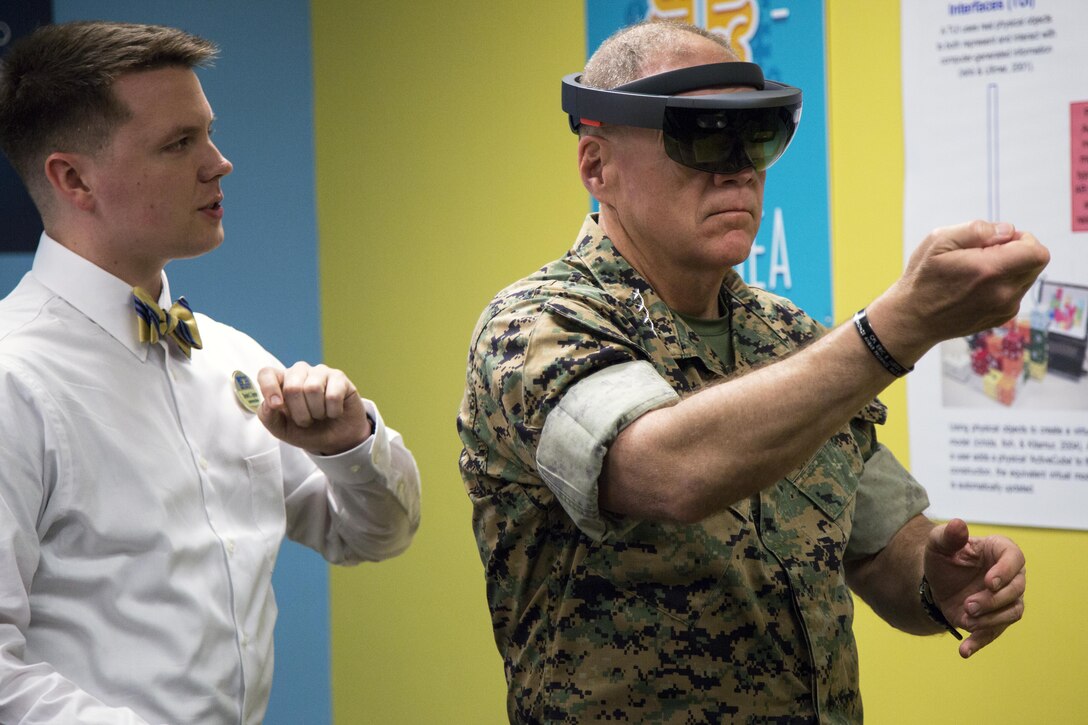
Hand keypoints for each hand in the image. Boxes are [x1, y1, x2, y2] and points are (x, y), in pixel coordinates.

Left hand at [257, 362, 371, 455]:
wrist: (335, 439)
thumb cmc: (306, 431)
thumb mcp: (281, 430)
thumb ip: (268, 416)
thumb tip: (269, 403)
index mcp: (281, 381)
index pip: (266, 374)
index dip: (269, 388)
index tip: (277, 406)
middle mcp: (299, 372)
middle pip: (292, 387)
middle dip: (299, 413)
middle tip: (306, 421)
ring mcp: (320, 372)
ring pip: (313, 388)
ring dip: (317, 412)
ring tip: (320, 415)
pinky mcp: (339, 377)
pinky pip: (333, 394)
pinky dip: (333, 411)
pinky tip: (334, 412)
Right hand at [869, 220, 1049, 363]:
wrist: (913, 318)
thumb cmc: (923, 277)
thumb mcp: (939, 240)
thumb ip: (977, 229)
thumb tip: (1007, 230)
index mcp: (989, 271)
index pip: (1036, 252)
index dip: (1023, 239)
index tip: (1000, 240)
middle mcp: (1002, 293)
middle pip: (1035, 263)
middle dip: (1018, 251)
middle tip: (987, 253)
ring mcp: (1004, 308)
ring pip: (1026, 277)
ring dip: (1010, 268)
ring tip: (978, 272)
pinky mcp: (1002, 317)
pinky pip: (1016, 292)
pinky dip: (1003, 284)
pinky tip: (976, 287)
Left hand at [924, 518, 1025, 658]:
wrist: (935, 581)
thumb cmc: (943, 557)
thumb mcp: (939, 544)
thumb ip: (948, 535)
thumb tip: (958, 525)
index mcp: (1001, 552)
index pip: (1015, 559)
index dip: (1005, 571)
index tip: (989, 582)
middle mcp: (1010, 576)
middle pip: (1016, 590)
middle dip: (993, 600)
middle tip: (969, 605)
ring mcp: (1006, 599)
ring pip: (1012, 612)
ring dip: (990, 619)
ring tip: (966, 618)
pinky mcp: (995, 619)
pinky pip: (994, 633)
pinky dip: (980, 642)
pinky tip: (964, 651)